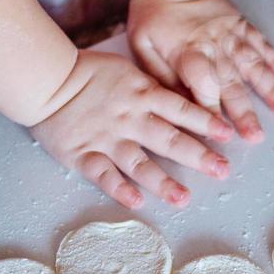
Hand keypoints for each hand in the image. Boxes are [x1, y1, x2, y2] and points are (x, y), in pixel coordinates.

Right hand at [30, 51, 234, 208]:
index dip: (206, 121)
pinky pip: (103, 174)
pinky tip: (137, 202)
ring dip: (162, 182)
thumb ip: (152, 89)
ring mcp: (106, 138)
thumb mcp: (127, 70)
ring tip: (183, 198)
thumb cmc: (88, 73)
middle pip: (169, 139)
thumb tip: (181, 105)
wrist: (45, 79)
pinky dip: (119, 189)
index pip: (181, 109)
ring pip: (139, 163)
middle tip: (222, 171)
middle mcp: (129, 118)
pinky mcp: (83, 154)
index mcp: (142, 94)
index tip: (228, 135)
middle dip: (198, 156)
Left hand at [128, 0, 273, 142]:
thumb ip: (161, 77)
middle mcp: (215, 47)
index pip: (203, 89)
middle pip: (232, 85)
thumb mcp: (143, 48)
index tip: (220, 135)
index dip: (211, 113)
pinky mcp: (242, 26)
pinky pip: (262, 44)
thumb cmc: (153, 17)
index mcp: (190, 54)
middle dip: (245, 113)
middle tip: (256, 136)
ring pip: (254, 66)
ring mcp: (232, 36)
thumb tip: (179, 105)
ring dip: (270, 90)